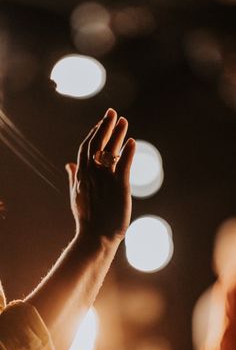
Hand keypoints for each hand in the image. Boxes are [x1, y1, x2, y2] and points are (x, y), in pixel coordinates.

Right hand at [66, 108, 135, 243]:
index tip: (101, 122)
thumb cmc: (88, 218)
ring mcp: (106, 180)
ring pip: (111, 151)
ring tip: (124, 121)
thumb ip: (74, 177)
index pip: (86, 147)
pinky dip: (128, 153)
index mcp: (82, 175)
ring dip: (117, 134)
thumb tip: (69, 164)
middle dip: (105, 126)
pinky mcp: (120, 187)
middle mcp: (92, 174)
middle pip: (98, 144)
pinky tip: (133, 142)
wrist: (96, 238)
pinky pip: (124, 166)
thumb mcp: (77, 195)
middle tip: (112, 112)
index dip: (94, 133)